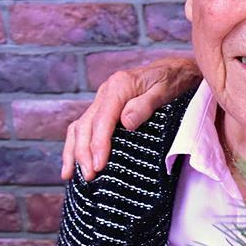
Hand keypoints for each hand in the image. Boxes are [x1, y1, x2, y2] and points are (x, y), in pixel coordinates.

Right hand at [62, 57, 201, 180]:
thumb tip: (125, 123)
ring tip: (70, 175)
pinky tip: (74, 162)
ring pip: (79, 126)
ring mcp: (102, 99)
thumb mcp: (165, 91)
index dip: (98, 144)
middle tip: (89, 176)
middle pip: (86, 125)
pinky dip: (77, 144)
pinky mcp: (104, 108)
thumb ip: (145, 105)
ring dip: (74, 151)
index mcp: (119, 86)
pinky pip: (85, 127)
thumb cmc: (172, 80)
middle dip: (84, 152)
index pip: (103, 119)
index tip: (98, 165)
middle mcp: (106, 92)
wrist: (175, 69)